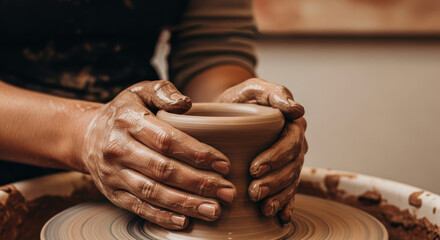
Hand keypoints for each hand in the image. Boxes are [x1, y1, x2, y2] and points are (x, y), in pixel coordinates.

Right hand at [78, 80, 236, 229]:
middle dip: (199, 183)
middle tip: (228, 191)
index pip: (167, 141)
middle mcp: (118, 149)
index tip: (223, 164)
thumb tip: (187, 104)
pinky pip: (138, 207)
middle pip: (163, 170)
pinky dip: (162, 217)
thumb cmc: (123, 112)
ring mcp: (113, 174)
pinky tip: (185, 221)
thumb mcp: (139, 91)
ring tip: (214, 210)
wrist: (85, 135)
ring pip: (153, 192)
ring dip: (186, 204)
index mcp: (129, 121)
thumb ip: (164, 92)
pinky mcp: (112, 193)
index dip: (197, 154)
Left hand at [217, 78, 306, 222]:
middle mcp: (295, 143)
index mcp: (292, 124)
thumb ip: (275, 93)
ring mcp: (290, 159)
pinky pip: (289, 190)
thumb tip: (297, 110)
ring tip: (264, 207)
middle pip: (292, 166)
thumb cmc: (241, 99)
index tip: (254, 168)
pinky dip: (286, 204)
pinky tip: (280, 216)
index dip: (276, 157)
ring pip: (291, 180)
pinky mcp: (281, 171)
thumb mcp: (254, 88)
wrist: (230, 110)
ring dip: (279, 195)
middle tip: (254, 191)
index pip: (291, 142)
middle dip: (274, 181)